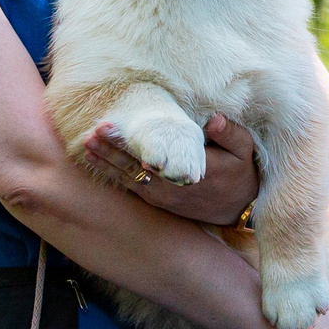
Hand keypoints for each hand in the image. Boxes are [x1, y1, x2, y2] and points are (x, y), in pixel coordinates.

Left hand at [85, 113, 260, 226]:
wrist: (238, 208)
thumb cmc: (240, 173)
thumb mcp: (243, 151)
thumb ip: (230, 133)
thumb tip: (215, 120)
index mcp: (191, 174)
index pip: (154, 158)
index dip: (129, 144)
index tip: (111, 128)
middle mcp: (172, 189)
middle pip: (135, 169)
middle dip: (111, 151)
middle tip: (91, 133)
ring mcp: (162, 198)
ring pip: (128, 180)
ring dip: (106, 163)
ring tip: (85, 144)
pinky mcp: (157, 201)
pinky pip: (130, 187)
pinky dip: (111, 174)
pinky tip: (95, 160)